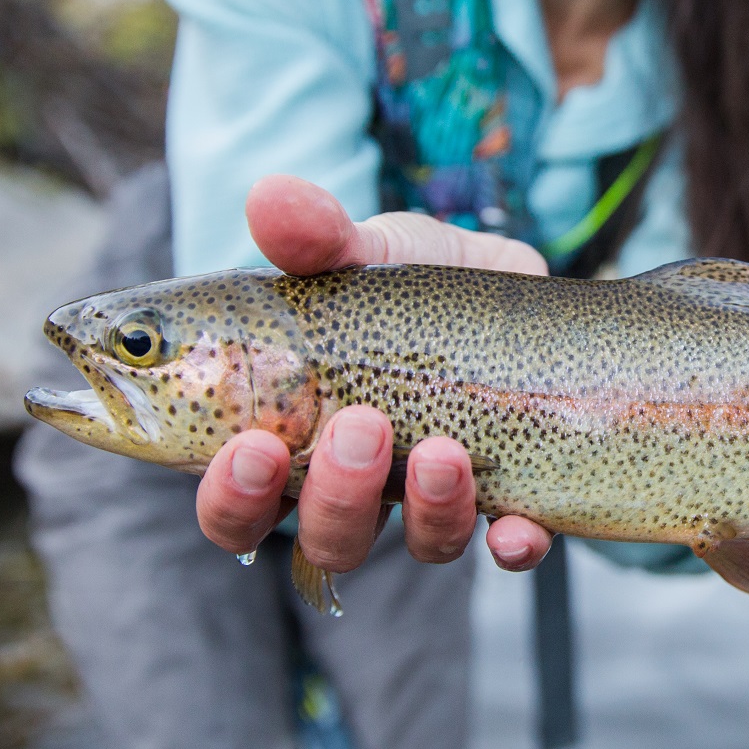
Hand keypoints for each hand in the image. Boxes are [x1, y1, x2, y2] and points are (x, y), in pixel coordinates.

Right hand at [195, 176, 547, 572]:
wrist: (516, 289)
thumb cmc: (411, 285)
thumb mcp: (367, 251)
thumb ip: (317, 237)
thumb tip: (270, 198)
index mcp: (292, 438)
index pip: (235, 501)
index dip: (232, 496)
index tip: (252, 447)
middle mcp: (359, 484)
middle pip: (321, 537)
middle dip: (334, 497)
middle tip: (358, 428)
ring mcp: (435, 498)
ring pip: (415, 545)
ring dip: (424, 510)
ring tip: (442, 450)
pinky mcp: (513, 497)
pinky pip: (510, 549)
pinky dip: (512, 546)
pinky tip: (515, 529)